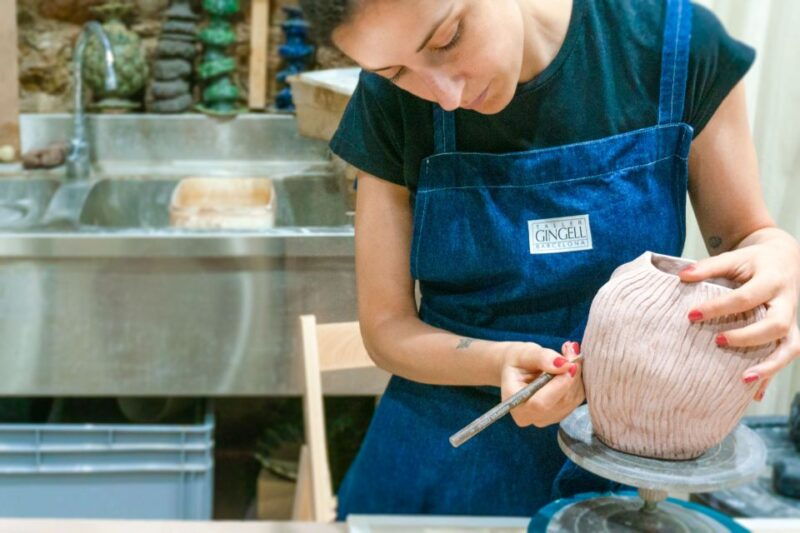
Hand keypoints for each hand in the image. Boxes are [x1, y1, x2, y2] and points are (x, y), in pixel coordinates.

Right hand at [500, 341, 582, 426]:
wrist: (517, 368)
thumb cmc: (517, 360)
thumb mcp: (524, 353)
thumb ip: (542, 358)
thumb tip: (565, 364)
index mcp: (515, 405)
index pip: (542, 403)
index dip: (560, 384)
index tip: (571, 363)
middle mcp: (530, 417)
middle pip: (561, 401)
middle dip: (571, 375)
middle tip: (572, 350)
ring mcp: (546, 418)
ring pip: (572, 399)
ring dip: (576, 375)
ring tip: (569, 353)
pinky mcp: (560, 414)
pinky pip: (576, 398)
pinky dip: (577, 380)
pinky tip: (569, 365)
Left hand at [679, 240, 799, 400]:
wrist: (784, 259)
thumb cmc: (752, 261)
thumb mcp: (733, 258)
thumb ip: (708, 267)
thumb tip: (681, 276)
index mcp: (771, 280)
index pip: (745, 298)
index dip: (718, 308)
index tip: (691, 315)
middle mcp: (787, 302)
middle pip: (776, 325)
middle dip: (747, 337)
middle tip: (717, 341)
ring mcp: (792, 320)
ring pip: (790, 347)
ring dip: (769, 366)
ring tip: (743, 379)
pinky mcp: (790, 333)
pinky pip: (785, 357)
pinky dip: (771, 376)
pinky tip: (754, 395)